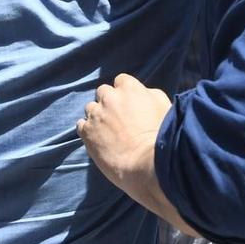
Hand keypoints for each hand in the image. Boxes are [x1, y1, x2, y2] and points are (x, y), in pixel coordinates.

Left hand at [77, 73, 172, 187]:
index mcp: (129, 88)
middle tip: (118, 119)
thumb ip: (150, 95)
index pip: (121, 80)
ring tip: (107, 132)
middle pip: (103, 92)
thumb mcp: (164, 106)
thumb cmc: (161, 136)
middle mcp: (109, 97)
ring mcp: (96, 114)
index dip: (125, 93)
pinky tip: (98, 140)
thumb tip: (143, 94)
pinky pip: (81, 125)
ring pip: (90, 108)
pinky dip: (88, 131)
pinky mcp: (86, 131)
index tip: (129, 104)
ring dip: (98, 116)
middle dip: (109, 102)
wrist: (148, 163)